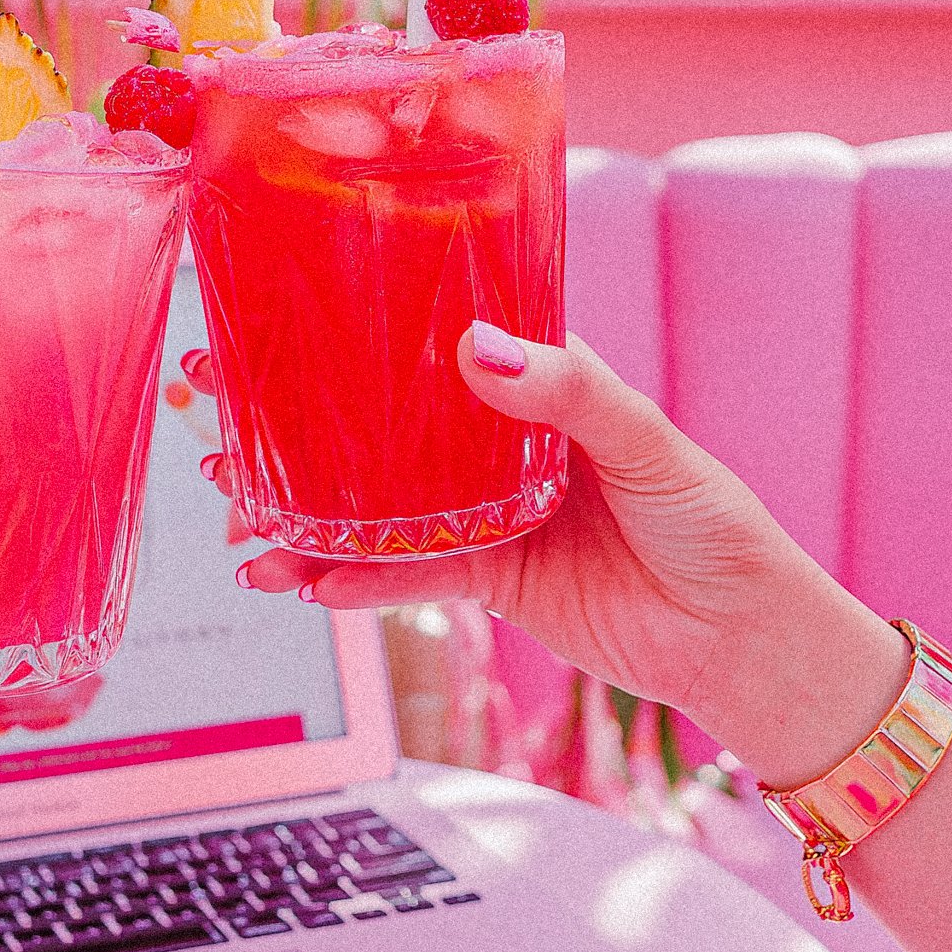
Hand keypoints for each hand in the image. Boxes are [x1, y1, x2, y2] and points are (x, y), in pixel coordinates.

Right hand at [186, 326, 903, 784]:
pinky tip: (301, 583)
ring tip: (237, 515)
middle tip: (209, 411)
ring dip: (301, 509)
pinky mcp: (486, 576)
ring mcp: (482, 508)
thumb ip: (569, 395)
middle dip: (291, 416)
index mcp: (537, 378)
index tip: (273, 308)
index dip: (353, 318)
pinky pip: (403, 574)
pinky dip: (351, 582)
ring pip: (371, 502)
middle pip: (375, 416)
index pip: (430, 332)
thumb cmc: (716, 525)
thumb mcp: (648, 444)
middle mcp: (495, 437)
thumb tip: (480, 349)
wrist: (742, 643)